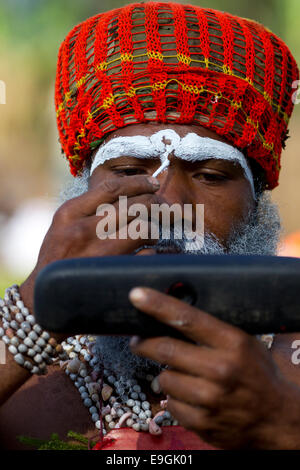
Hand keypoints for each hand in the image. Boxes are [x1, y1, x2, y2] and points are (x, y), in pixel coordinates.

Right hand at [19, 176, 159, 319]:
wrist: (43, 298)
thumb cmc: (58, 258)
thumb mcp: (63, 227)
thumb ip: (88, 209)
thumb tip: (127, 192)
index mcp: (70, 213)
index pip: (111, 188)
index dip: (139, 183)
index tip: (153, 183)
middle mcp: (82, 230)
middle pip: (133, 206)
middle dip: (155, 204)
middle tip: (165, 208)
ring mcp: (97, 253)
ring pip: (142, 229)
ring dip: (153, 230)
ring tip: (151, 235)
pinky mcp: (112, 274)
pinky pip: (145, 256)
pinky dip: (154, 253)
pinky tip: (153, 254)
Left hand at [129, 287, 299, 448]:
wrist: (275, 419)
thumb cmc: (256, 373)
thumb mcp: (244, 343)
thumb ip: (213, 330)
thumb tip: (173, 314)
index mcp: (232, 343)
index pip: (187, 318)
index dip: (158, 305)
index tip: (137, 296)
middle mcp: (221, 369)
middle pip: (165, 349)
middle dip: (143, 343)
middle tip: (137, 340)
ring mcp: (211, 398)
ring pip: (164, 377)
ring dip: (167, 374)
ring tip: (182, 374)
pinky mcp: (202, 422)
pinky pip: (170, 403)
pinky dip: (175, 398)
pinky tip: (192, 396)